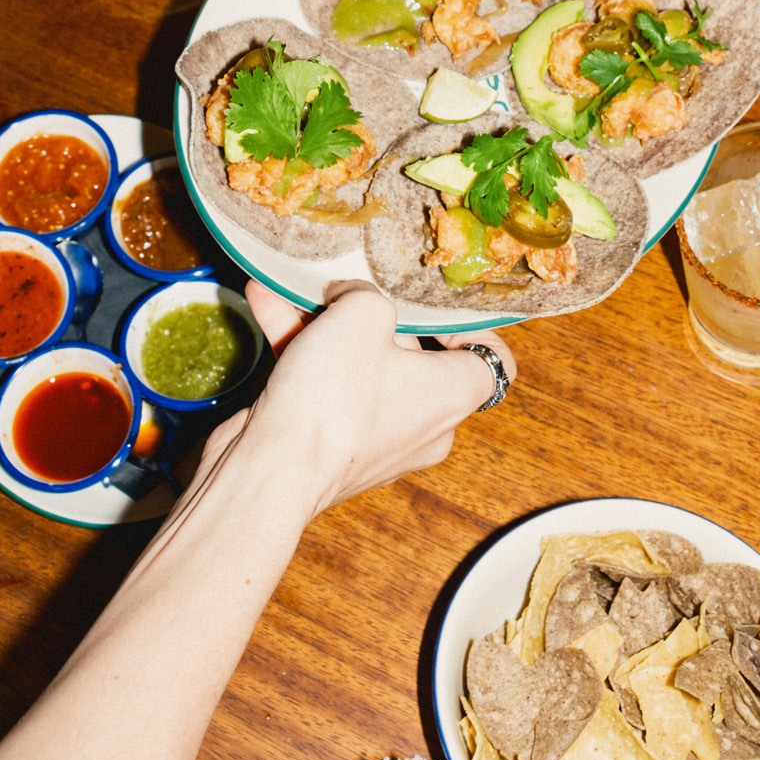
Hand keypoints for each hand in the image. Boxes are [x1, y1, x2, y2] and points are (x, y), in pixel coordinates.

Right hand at [244, 278, 515, 516]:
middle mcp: (423, 424)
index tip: (437, 305)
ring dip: (325, 325)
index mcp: (450, 395)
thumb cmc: (333, 400)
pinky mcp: (333, 445)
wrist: (271, 472)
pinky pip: (325, 386)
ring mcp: (376, 439)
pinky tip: (266, 305)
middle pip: (413, 355)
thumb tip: (350, 298)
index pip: (493, 362)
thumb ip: (366, 293)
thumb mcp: (361, 315)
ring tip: (294, 288)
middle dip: (374, 314)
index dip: (472, 326)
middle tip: (347, 287)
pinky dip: (300, 348)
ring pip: (360, 365)